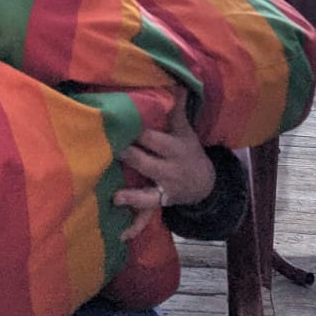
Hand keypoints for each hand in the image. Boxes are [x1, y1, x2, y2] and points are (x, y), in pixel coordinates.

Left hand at [113, 102, 214, 240]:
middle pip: (147, 162)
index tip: (119, 119)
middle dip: (129, 155)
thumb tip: (177, 78)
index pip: (154, 137)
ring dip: (132, 196)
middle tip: (108, 147)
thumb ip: (177, 107)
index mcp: (174, 147)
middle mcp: (169, 169)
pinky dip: (135, 228)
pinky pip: (147, 218)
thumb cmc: (187, 149)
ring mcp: (164, 189)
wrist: (206, 184)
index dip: (138, 129)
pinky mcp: (160, 204)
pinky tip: (120, 236)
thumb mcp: (186, 130)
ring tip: (116, 198)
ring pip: (148, 194)